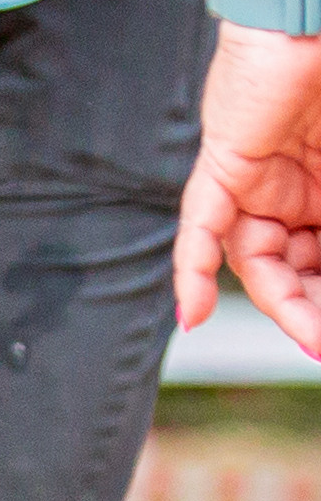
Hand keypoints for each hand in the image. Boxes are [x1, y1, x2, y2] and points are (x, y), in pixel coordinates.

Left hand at [174, 22, 320, 359]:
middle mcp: (291, 190)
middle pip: (293, 267)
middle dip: (313, 306)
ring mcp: (257, 179)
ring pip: (256, 259)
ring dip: (281, 300)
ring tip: (313, 334)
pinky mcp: (225, 165)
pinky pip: (200, 229)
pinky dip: (192, 272)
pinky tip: (194, 317)